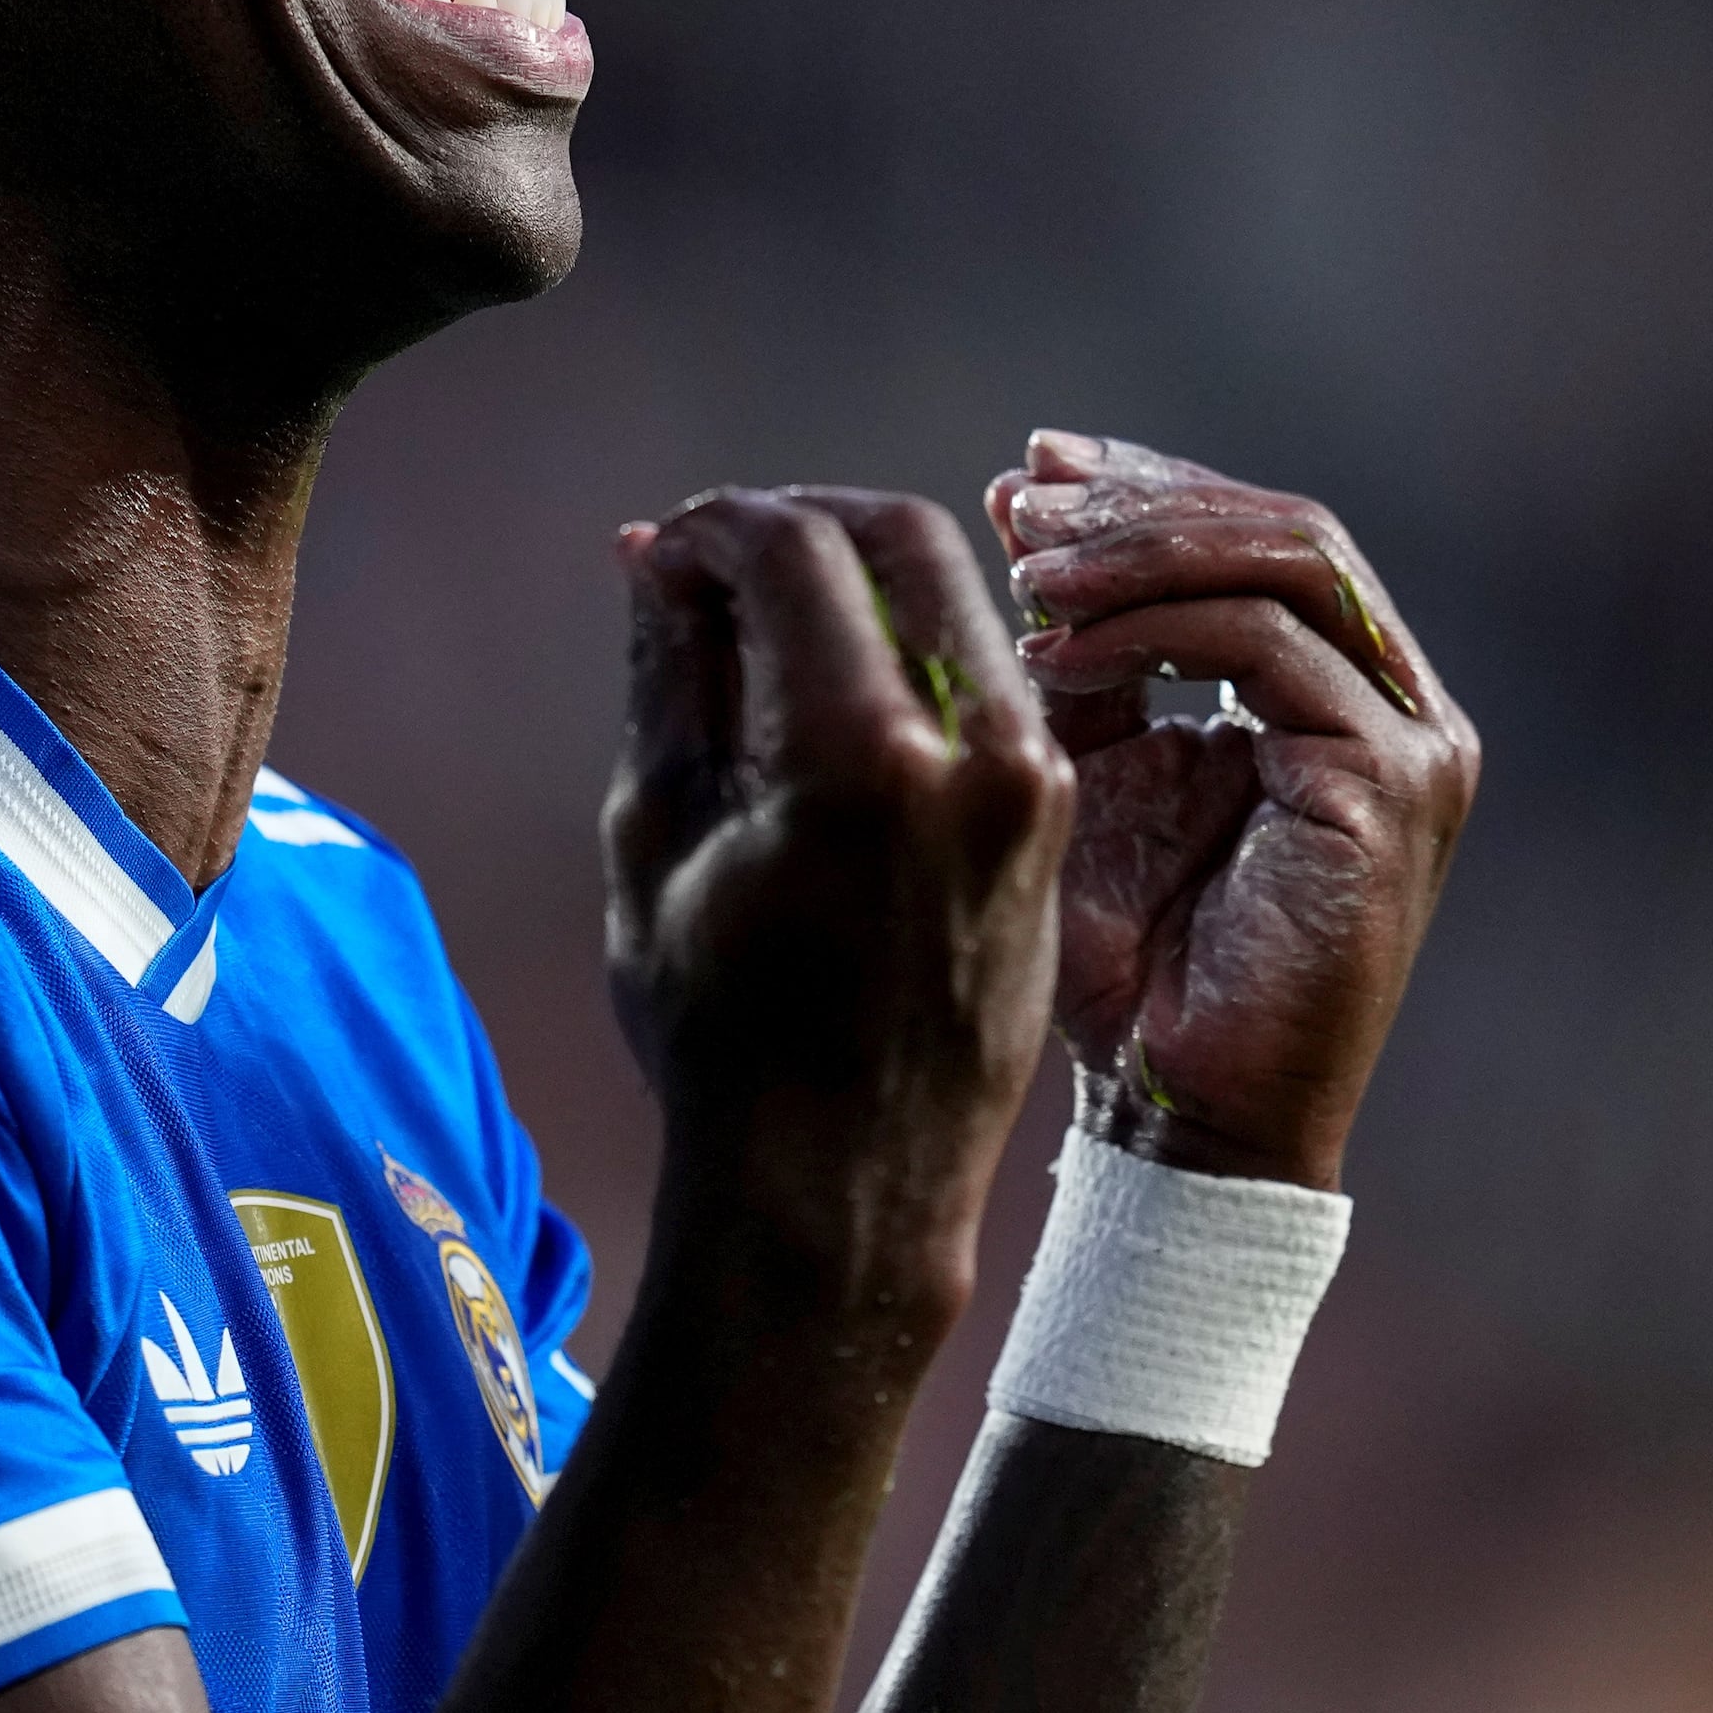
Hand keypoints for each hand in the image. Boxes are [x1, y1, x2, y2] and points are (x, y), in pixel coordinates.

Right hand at [607, 489, 1071, 1324]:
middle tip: (724, 552)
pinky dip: (914, 649)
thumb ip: (669, 672)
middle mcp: (976, 753)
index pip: (795, 548)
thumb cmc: (721, 1035)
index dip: (714, 524)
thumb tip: (659, 554)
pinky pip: (990, 677)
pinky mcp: (1057, 813)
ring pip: (959, 599)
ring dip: (864, 576)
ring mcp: (1035, 783)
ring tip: (773, 620)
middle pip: (902, 535)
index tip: (664, 549)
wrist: (845, 1194)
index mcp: (861, 757)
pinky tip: (838, 687)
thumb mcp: (656, 840)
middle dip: (801, 519)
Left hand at [984, 437, 1479, 1194]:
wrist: (1182, 1121)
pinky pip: (1267, 648)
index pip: (1264, 538)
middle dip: (1141, 500)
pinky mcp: (1392, 784)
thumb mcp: (1096, 767)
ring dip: (1141, 547)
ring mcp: (1411, 744)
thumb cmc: (1135, 970)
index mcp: (1345, 695)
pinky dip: (1151, 628)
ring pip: (1287, 564)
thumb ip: (1091, 652)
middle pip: (1284, 530)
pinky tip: (1056, 649)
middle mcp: (1400, 707)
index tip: (1031, 467)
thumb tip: (1027, 512)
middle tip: (1022, 498)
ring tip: (1025, 564)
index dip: (1151, 486)